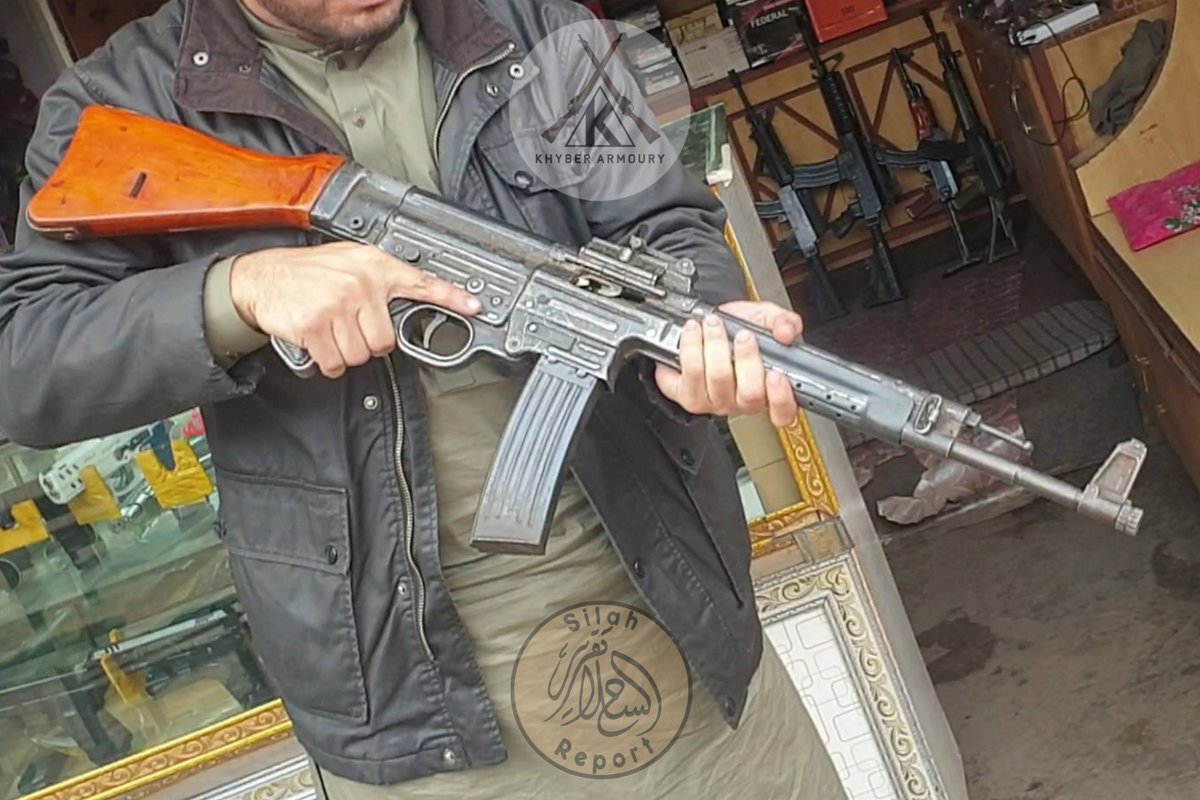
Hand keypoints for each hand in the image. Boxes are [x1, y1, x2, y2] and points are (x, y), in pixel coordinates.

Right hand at [230, 242, 481, 378]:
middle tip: (348, 326)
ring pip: (361, 355)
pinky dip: (328, 362)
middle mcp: (359, 283)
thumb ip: (381, 279)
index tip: (474, 307)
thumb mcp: (350, 262)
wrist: (262, 278)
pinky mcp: (315, 327)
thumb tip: (413, 299)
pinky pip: (336, 363)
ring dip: (345, 352)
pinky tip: (318, 342)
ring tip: (330, 329)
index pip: (421, 283)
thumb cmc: (308, 273)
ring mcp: (336, 305)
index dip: (451, 297)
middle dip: (367, 341)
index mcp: (373, 266)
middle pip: (386, 341)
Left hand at [654, 300, 802, 427]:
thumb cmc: (739, 328)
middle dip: (746, 359)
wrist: (707, 324)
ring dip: (715, 346)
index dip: (781, 398)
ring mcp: (715, 401)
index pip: (783, 412)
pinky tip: (693, 333)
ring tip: (713, 324)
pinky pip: (690, 377)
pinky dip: (690, 349)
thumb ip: (784, 322)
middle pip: (750, 394)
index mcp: (769, 388)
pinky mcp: (689, 396)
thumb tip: (786, 332)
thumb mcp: (767, 319)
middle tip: (743, 335)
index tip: (777, 375)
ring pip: (717, 380)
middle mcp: (742, 401)